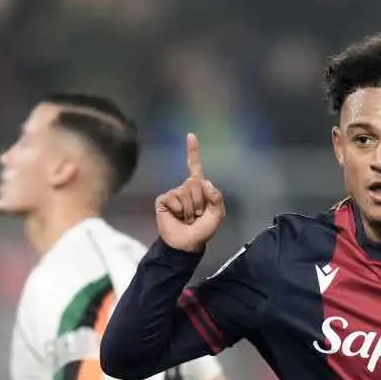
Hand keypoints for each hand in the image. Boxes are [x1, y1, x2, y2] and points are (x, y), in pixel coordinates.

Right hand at [155, 133, 225, 252]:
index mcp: (199, 189)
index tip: (190, 135)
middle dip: (199, 202)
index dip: (193, 152)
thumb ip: (216, 198)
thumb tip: (204, 181)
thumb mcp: (217, 215)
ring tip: (187, 219)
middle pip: (195, 183)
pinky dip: (178, 210)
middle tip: (196, 215)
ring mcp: (174, 193)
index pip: (195, 167)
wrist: (186, 244)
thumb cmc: (202, 230)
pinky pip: (174, 198)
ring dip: (189, 209)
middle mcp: (186, 187)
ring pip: (185, 192)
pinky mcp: (163, 199)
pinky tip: (177, 217)